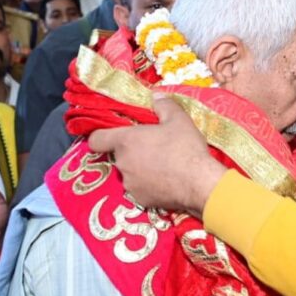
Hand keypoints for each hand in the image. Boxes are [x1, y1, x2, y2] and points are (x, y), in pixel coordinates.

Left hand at [88, 95, 226, 214]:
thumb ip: (164, 105)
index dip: (100, 137)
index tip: (109, 136)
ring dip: (140, 169)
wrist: (199, 183)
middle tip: (153, 148)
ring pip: (130, 173)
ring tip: (163, 167)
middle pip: (119, 155)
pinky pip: (140, 189)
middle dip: (132, 152)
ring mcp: (129, 184)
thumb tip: (156, 96)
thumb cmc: (186, 148)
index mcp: (126, 141)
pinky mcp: (140, 200)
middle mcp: (122, 163)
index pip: (97, 139)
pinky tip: (167, 182)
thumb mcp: (179, 120)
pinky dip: (149, 185)